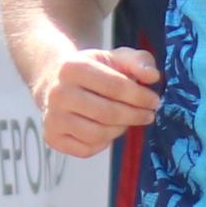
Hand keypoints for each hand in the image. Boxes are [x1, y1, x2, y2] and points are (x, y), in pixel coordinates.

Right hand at [34, 45, 160, 156]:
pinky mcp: (52, 137)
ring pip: (98, 134)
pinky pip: (87, 149)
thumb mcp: (115, 57)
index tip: (154, 101)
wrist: (55, 81)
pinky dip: (103, 143)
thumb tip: (152, 76)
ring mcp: (52, 117)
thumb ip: (138, 61)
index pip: (115, 87)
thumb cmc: (92, 70)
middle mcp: (58, 93)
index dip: (140, 96)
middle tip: (148, 115)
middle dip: (135, 116)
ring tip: (126, 120)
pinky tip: (106, 129)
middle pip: (108, 114)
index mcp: (72, 67)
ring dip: (120, 129)